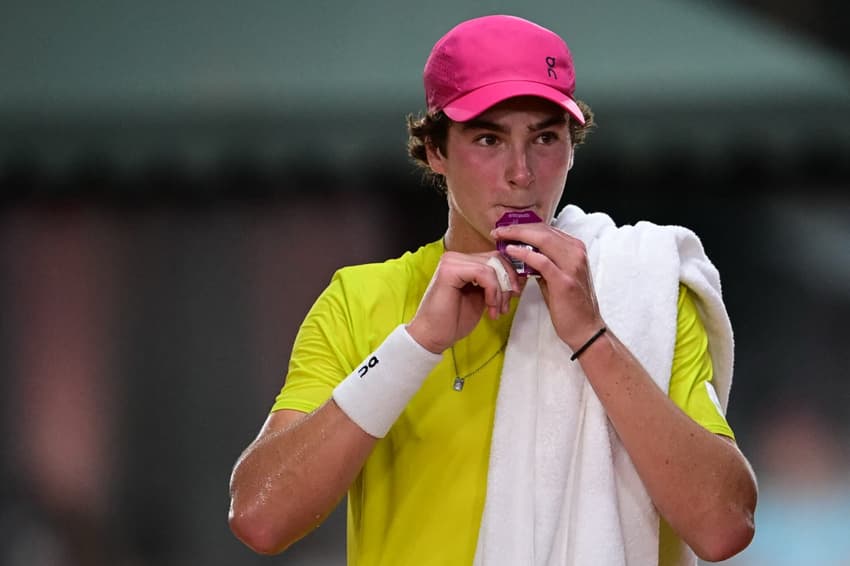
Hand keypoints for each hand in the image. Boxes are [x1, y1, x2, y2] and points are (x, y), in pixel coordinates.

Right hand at [406, 251, 519, 353]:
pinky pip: (483, 273)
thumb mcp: (482, 297)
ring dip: (500, 291)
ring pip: (492, 266)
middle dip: (507, 283)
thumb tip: (517, 277)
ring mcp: (451, 261)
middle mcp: (455, 257)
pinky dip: (492, 291)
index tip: (514, 294)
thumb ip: (494, 284)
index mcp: (462, 262)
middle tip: (506, 305)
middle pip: (496, 258)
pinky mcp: (449, 270)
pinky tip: (489, 308)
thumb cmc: (453, 320)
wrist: (433, 336)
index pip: (495, 256)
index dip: (510, 274)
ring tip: (496, 310)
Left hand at [490, 223, 604, 350]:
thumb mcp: (556, 276)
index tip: (505, 228)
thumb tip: (521, 251)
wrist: (585, 328)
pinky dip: (524, 254)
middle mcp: (576, 252)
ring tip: (500, 237)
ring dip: (518, 236)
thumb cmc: (569, 304)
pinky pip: (541, 261)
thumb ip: (543, 262)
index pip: (546, 229)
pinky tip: (510, 251)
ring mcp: (572, 266)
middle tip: (498, 230)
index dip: (524, 226)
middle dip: (517, 228)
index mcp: (575, 248)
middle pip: (543, 230)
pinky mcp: (564, 281)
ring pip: (542, 240)